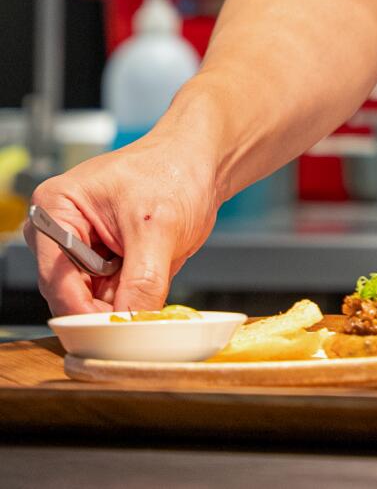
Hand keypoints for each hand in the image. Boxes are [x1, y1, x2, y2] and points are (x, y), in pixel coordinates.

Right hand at [23, 125, 220, 316]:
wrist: (202, 163)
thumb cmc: (175, 169)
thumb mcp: (159, 226)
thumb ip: (143, 281)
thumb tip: (129, 325)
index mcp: (56, 207)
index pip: (57, 278)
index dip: (83, 311)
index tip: (111, 332)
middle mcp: (61, 232)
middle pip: (70, 296)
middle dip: (107, 307)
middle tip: (140, 314)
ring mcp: (82, 250)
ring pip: (92, 303)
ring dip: (125, 301)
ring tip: (155, 273)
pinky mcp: (103, 264)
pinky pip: (112, 299)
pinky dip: (135, 297)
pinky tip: (155, 272)